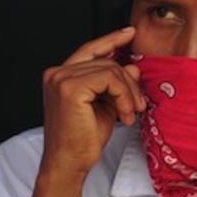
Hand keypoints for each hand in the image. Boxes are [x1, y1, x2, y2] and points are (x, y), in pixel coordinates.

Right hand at [40, 27, 145, 179]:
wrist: (70, 163)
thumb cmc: (84, 139)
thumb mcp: (107, 106)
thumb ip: (117, 84)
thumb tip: (133, 66)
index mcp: (62, 76)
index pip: (90, 49)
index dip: (111, 40)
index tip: (130, 33)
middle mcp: (57, 73)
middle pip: (107, 61)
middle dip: (130, 83)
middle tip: (139, 105)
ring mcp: (61, 79)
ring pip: (112, 70)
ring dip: (129, 93)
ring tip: (131, 113)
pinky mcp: (70, 88)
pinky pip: (111, 79)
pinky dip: (124, 96)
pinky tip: (125, 115)